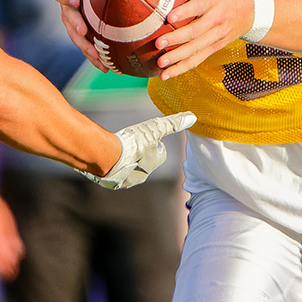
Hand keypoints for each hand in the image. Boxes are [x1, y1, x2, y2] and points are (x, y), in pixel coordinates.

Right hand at [52, 0, 106, 70]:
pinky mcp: (83, 35)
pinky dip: (95, 57)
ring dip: (85, 47)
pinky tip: (107, 68)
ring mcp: (74, 23)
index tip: (75, 1)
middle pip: (66, 19)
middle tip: (83, 32)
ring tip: (97, 56)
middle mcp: (68, 7)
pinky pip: (86, 47)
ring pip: (75, 37)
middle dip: (74, 26)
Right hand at [81, 111, 196, 188]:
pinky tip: (109, 159)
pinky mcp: (113, 183)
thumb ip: (173, 123)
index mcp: (155, 163)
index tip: (150, 138)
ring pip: (130, 170)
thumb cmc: (133, 143)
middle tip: (133, 144)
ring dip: (127, 162)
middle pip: (146, 163)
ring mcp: (127, 181)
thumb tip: (193, 117)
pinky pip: (116, 175)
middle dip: (141, 155)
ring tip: (119, 152)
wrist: (107, 158)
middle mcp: (143, 175)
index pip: (161, 154)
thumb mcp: (155, 129)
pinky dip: (114, 168)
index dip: (156, 145)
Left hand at [150, 0, 256, 78]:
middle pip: (196, 32)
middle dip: (177, 40)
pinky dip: (181, 69)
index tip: (170, 18)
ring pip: (197, 50)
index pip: (199, 6)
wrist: (250, 10)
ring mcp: (217, 36)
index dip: (186, 12)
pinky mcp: (215, 48)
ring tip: (160, 64)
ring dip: (178, 59)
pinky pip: (197, 60)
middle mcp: (216, 20)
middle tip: (158, 44)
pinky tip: (164, 76)